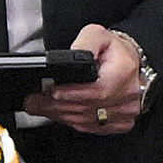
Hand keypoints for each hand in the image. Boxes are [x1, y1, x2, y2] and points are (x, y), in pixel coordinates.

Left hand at [24, 24, 142, 133]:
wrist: (129, 61)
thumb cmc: (113, 48)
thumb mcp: (96, 35)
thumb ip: (83, 44)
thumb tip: (67, 59)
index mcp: (124, 71)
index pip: (97, 91)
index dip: (71, 94)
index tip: (50, 91)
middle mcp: (128, 94)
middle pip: (88, 108)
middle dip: (56, 105)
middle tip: (33, 101)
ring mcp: (127, 111)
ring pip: (87, 121)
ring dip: (60, 115)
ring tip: (39, 107)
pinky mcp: (122, 122)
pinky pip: (92, 128)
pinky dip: (71, 122)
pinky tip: (57, 113)